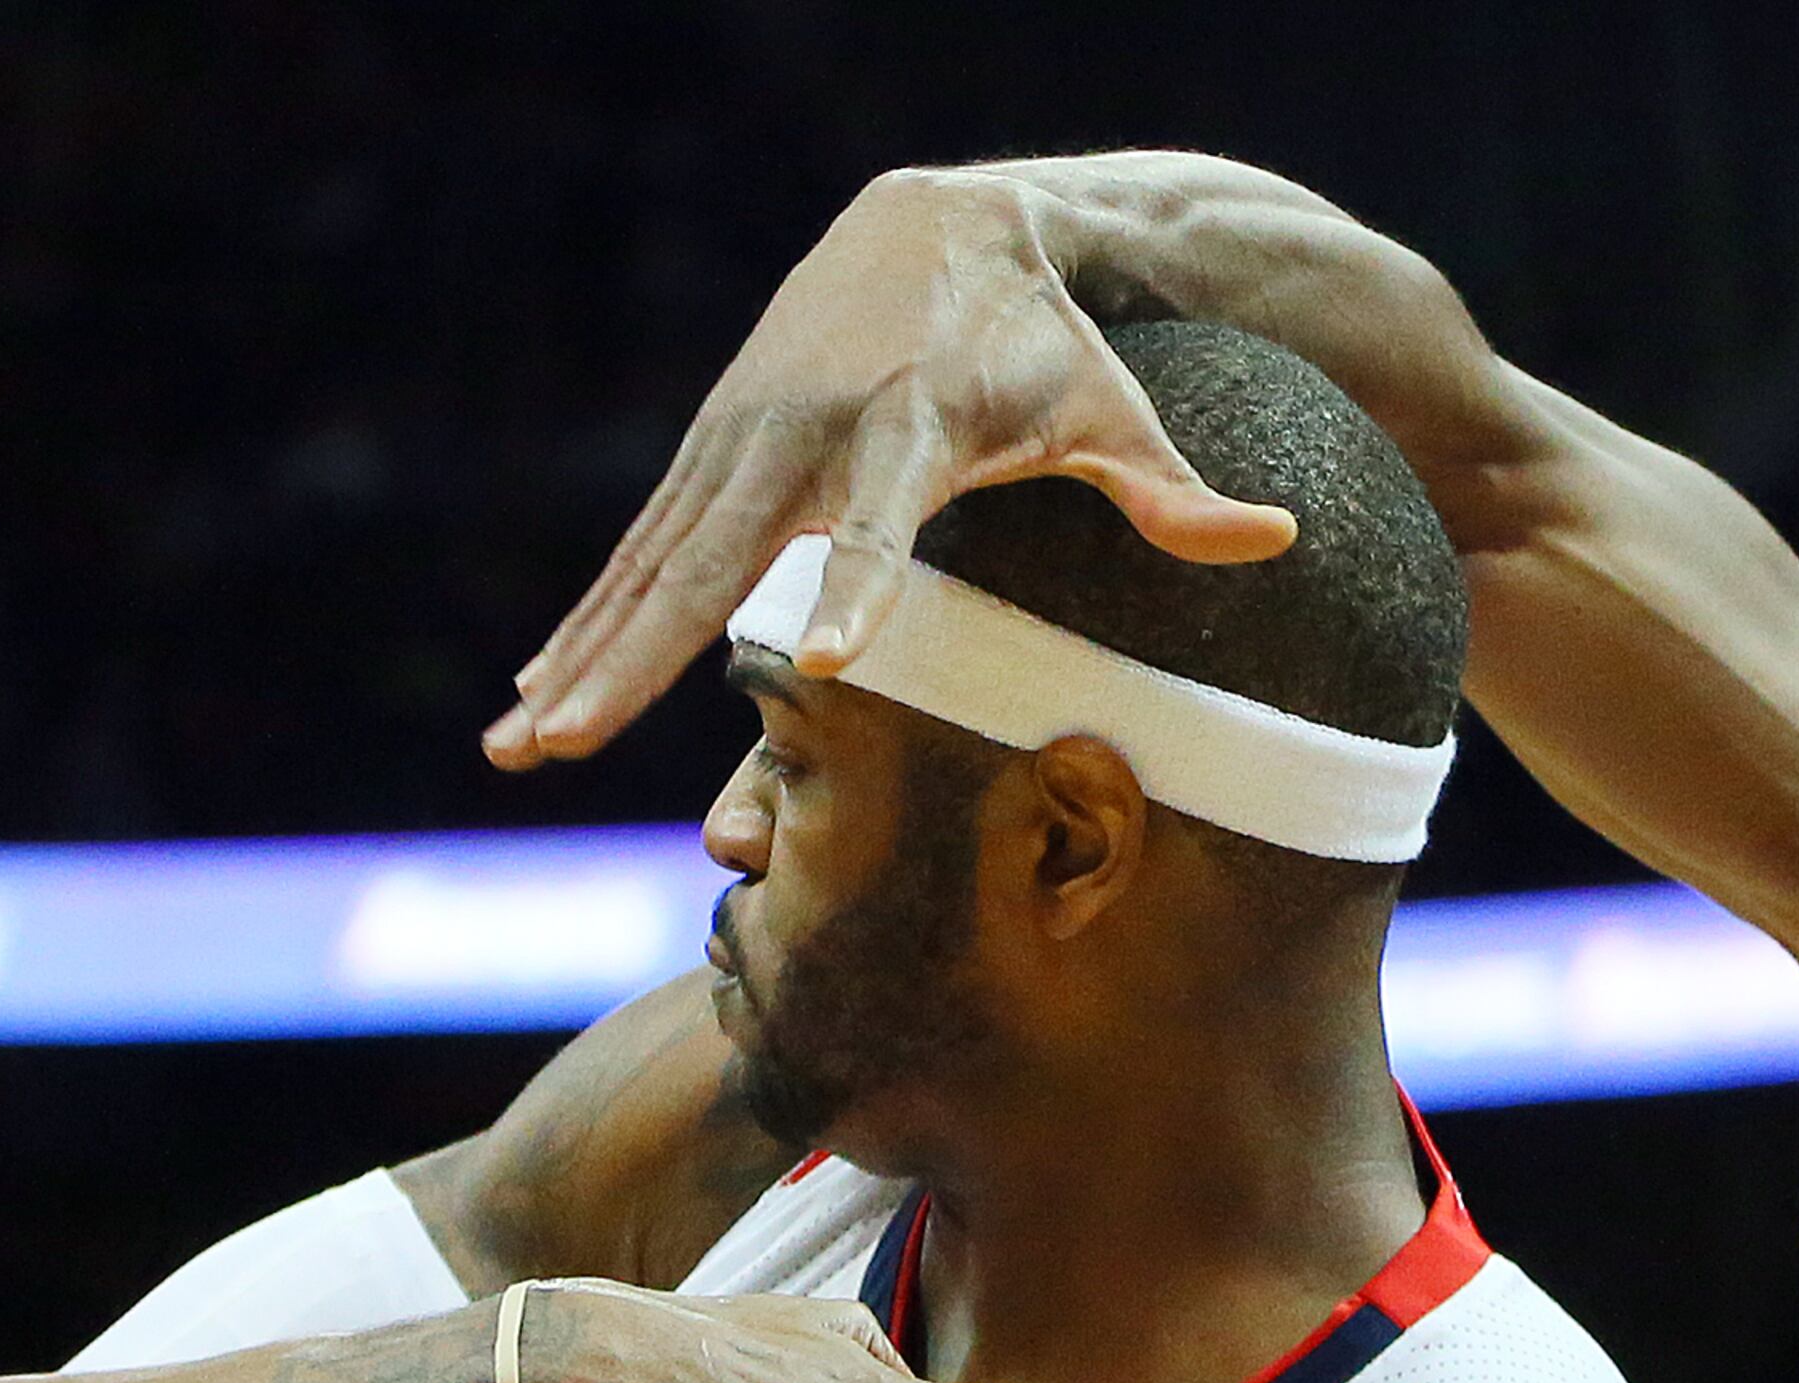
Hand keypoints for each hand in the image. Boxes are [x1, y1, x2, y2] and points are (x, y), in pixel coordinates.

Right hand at [487, 166, 1297, 770]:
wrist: (935, 222)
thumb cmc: (1042, 343)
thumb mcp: (1111, 406)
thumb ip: (1175, 485)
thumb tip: (1280, 536)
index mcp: (913, 426)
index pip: (885, 520)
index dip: (863, 587)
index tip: (832, 664)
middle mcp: (807, 429)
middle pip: (717, 557)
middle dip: (638, 653)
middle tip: (570, 745)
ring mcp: (744, 438)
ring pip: (653, 561)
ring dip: (583, 653)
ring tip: (518, 743)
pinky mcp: (712, 449)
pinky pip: (642, 548)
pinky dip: (589, 618)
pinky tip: (537, 694)